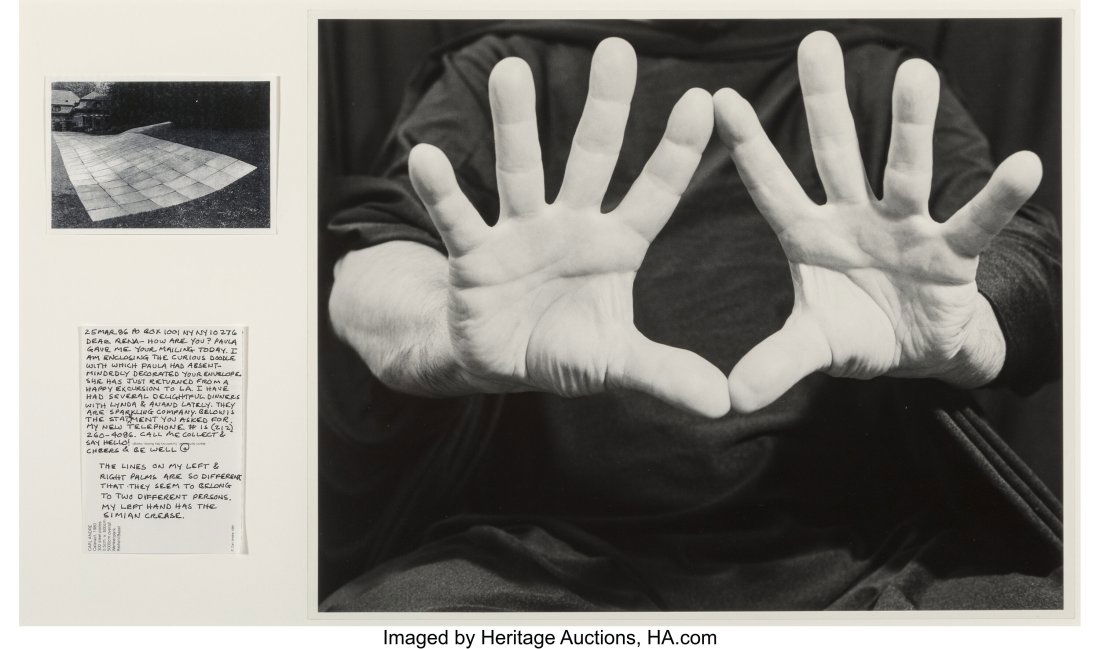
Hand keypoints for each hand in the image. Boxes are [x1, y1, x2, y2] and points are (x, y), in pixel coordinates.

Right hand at [408, 38, 729, 416]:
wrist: (501, 361)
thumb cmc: (567, 350)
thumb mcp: (616, 363)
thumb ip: (664, 374)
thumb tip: (725, 406)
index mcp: (616, 247)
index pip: (653, 194)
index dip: (675, 154)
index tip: (703, 101)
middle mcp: (571, 226)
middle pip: (591, 160)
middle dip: (605, 108)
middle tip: (616, 48)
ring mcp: (521, 234)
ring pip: (520, 171)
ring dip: (516, 124)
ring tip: (511, 72)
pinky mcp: (475, 254)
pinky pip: (458, 220)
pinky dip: (443, 192)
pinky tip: (425, 157)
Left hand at [713, 31, 1041, 412]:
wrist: (919, 350)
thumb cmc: (858, 333)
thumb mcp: (814, 345)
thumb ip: (774, 362)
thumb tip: (727, 400)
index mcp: (809, 235)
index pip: (772, 186)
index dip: (748, 147)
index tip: (719, 98)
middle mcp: (854, 218)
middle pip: (836, 153)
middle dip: (825, 103)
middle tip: (817, 43)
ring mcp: (905, 229)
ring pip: (905, 171)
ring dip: (909, 126)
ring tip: (914, 73)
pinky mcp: (952, 252)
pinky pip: (975, 221)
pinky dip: (996, 197)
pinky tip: (1023, 164)